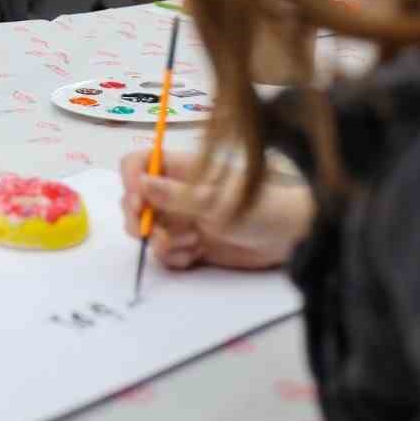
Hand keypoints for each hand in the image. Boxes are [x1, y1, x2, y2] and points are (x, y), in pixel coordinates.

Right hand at [118, 149, 313, 270]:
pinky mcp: (190, 244)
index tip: (137, 201)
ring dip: (163, 241)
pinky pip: (166, 253)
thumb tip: (141, 184)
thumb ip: (174, 195)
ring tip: (193, 241)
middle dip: (138, 219)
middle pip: (134, 201)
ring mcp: (182, 219)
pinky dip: (176, 256)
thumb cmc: (258, 207)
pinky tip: (198, 254)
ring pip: (149, 231)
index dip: (130, 179)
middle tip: (150, 232)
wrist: (289, 239)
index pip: (139, 163)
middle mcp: (175, 193)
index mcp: (180, 170)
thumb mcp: (213, 201)